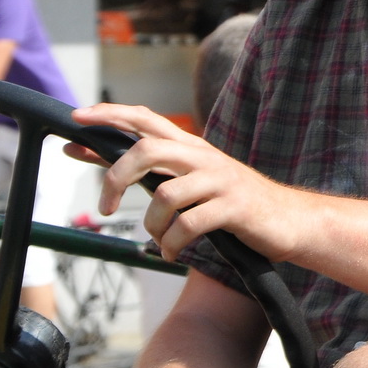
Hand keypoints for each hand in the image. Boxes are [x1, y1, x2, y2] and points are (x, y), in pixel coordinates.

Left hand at [69, 102, 306, 263]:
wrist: (291, 220)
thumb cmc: (233, 202)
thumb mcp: (192, 179)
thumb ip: (150, 169)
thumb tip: (93, 154)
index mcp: (193, 147)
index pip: (145, 118)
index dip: (110, 114)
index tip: (76, 118)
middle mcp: (205, 157)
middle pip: (147, 150)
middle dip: (115, 178)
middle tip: (107, 207)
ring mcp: (221, 181)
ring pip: (165, 194)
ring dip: (151, 226)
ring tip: (159, 240)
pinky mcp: (234, 208)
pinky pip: (189, 226)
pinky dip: (172, 245)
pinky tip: (173, 253)